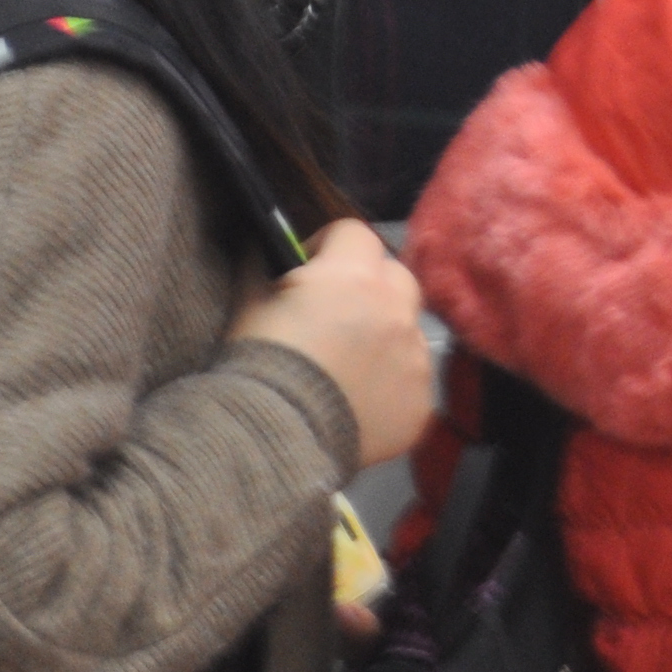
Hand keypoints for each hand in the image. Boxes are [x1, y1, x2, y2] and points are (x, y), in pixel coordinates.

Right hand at [230, 218, 433, 469]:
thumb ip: (262, 263)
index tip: (309, 269)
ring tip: (348, 365)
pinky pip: (413, 378)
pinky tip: (360, 402)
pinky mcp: (421, 400)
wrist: (274, 438)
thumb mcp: (249, 302)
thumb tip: (264, 242)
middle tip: (336, 313)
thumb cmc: (259, 362)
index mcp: (354, 276)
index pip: (354, 233)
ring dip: (384, 335)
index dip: (328, 246)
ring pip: (409, 329)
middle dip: (370, 285)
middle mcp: (395, 309)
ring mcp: (415, 356)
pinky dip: (391, 383)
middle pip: (395, 275)